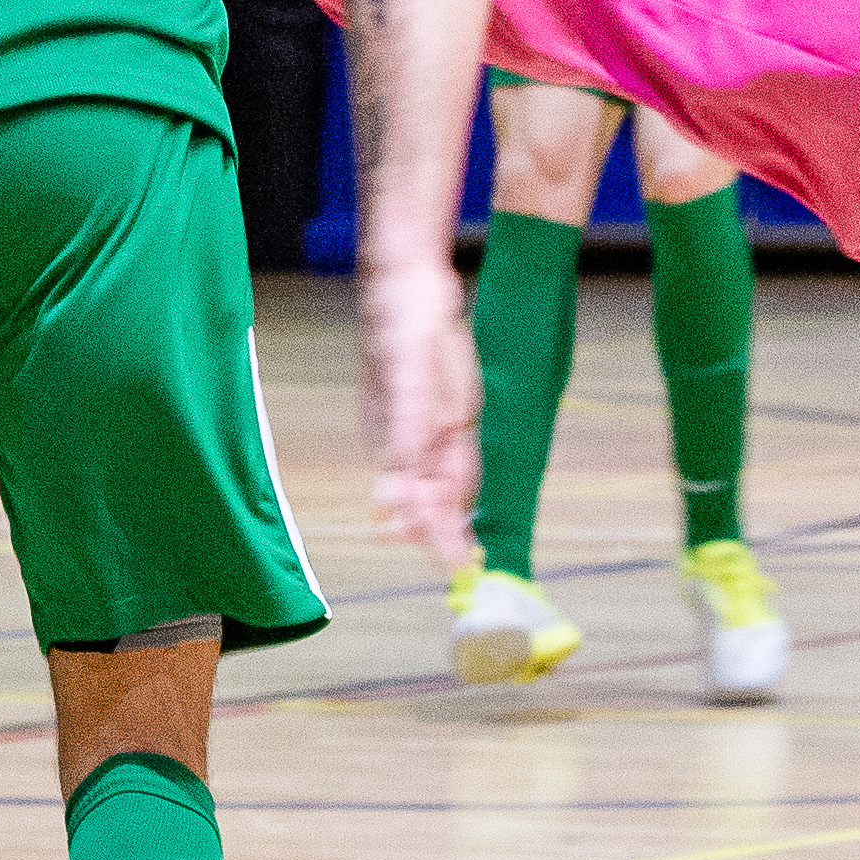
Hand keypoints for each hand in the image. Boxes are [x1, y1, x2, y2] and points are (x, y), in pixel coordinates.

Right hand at [359, 269, 478, 573]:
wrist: (406, 289)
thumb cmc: (402, 332)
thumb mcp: (408, 383)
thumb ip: (405, 440)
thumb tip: (394, 500)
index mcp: (395, 443)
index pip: (414, 502)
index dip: (433, 535)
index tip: (453, 564)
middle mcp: (407, 445)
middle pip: (426, 502)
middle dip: (441, 537)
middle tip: (464, 570)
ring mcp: (423, 433)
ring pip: (438, 488)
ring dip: (447, 523)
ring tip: (464, 559)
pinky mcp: (439, 418)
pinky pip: (448, 465)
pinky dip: (454, 494)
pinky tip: (459, 510)